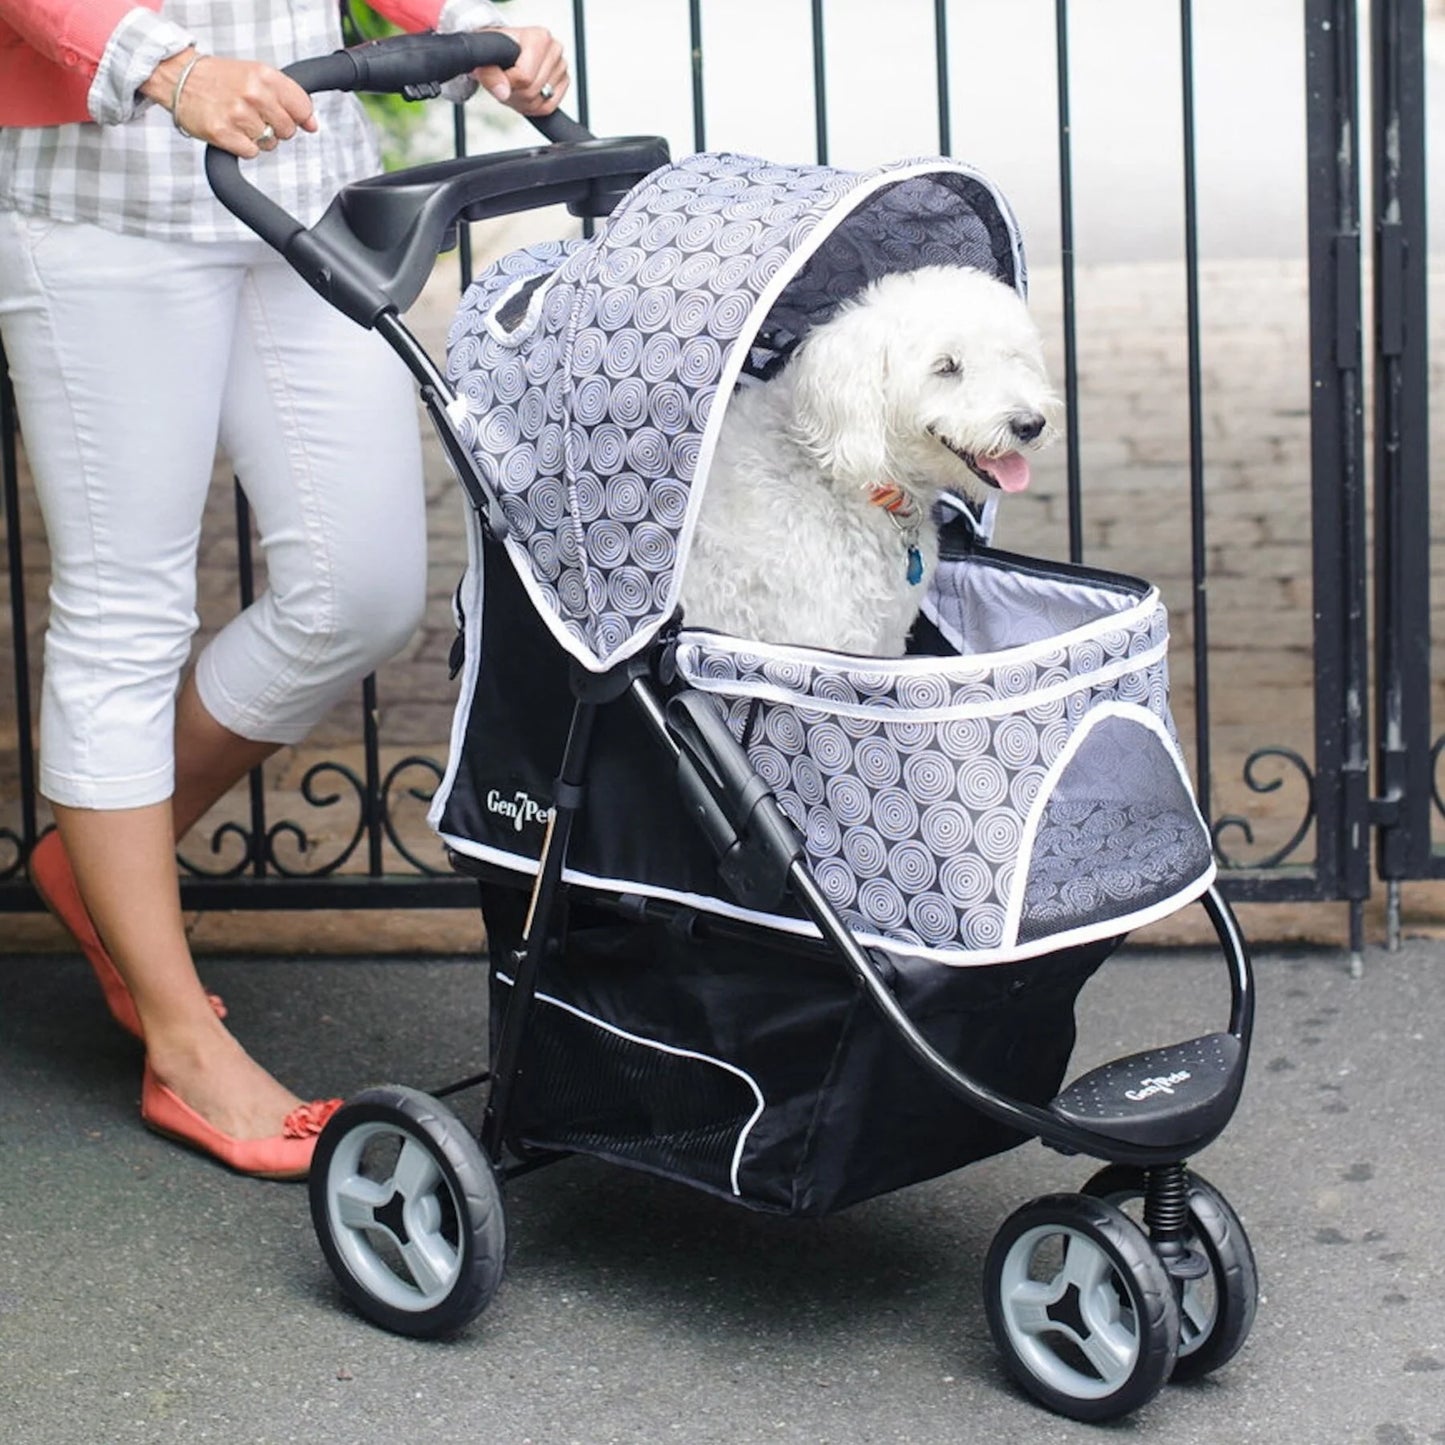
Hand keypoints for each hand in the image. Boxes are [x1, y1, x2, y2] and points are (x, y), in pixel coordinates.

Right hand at [141, 49, 317, 157]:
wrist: (178, 77)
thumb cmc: (219, 78)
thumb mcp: (255, 75)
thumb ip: (286, 96)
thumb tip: (312, 125)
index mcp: (265, 76)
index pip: (302, 107)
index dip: (301, 117)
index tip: (293, 118)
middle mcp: (253, 94)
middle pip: (288, 130)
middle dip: (276, 128)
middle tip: (256, 116)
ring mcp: (238, 114)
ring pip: (270, 144)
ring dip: (257, 138)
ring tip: (239, 121)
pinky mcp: (223, 133)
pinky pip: (251, 152)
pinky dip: (243, 146)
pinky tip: (231, 131)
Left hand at [473, 26, 568, 115]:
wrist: (505, 50)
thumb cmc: (497, 51)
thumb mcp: (486, 59)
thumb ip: (490, 75)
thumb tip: (503, 92)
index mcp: (539, 37)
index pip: (525, 77)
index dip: (508, 83)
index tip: (499, 75)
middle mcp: (555, 49)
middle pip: (533, 91)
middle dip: (516, 94)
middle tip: (505, 84)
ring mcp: (562, 66)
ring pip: (541, 102)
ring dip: (523, 102)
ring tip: (514, 87)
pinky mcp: (564, 81)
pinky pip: (549, 108)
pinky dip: (533, 108)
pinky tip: (524, 95)